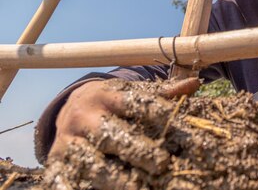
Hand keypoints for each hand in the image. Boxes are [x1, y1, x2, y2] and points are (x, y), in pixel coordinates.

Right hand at [46, 77, 199, 188]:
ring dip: (116, 177)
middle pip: (112, 135)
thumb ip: (162, 93)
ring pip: (92, 161)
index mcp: (107, 96)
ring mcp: (68, 140)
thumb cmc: (113, 103)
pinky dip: (76, 187)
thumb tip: (194, 83)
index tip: (181, 128)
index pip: (134, 104)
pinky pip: (65, 178)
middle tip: (162, 163)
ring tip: (139, 187)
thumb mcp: (132, 93)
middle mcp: (85, 117)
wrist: (68, 108)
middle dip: (137, 150)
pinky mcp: (56, 162)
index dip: (159, 114)